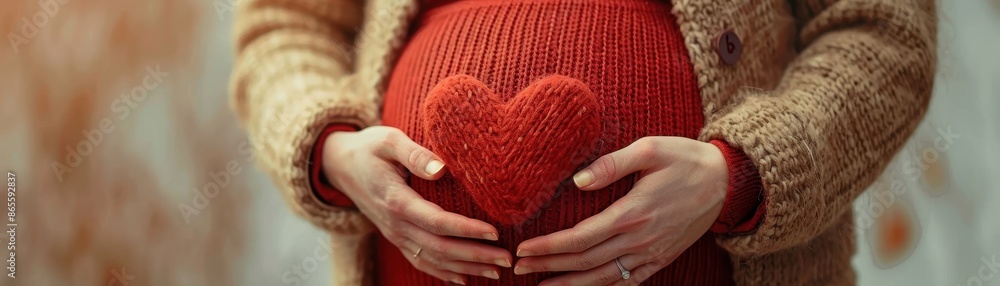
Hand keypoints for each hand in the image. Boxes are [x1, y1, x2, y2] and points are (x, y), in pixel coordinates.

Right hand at [323, 126, 511, 283]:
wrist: (339, 165)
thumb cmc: (369, 147)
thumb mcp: (388, 140)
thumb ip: (414, 154)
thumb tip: (441, 169)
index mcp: (396, 200)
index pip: (437, 222)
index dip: (467, 230)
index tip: (495, 232)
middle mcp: (395, 224)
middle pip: (440, 247)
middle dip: (476, 256)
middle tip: (508, 259)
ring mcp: (394, 234)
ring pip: (433, 259)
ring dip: (466, 268)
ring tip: (497, 272)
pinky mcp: (395, 237)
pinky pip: (420, 261)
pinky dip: (443, 273)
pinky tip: (464, 278)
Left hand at [512, 137, 728, 284]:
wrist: (729, 182)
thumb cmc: (686, 159)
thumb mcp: (650, 149)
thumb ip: (612, 164)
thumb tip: (579, 180)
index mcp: (632, 213)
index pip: (579, 239)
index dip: (548, 247)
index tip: (523, 249)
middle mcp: (639, 240)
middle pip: (584, 262)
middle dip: (548, 267)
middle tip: (519, 268)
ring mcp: (651, 254)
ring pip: (603, 278)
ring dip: (570, 285)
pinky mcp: (661, 259)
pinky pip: (628, 282)